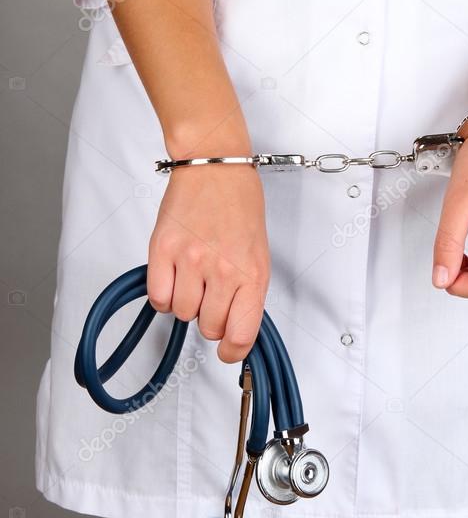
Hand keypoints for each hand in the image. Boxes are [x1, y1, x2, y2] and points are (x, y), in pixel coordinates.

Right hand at [147, 163, 269, 362]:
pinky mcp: (162, 250)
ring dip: (186, 303)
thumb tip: (237, 328)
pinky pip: (157, 298)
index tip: (228, 350)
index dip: (233, 350)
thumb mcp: (258, 255)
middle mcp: (223, 270)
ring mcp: (191, 260)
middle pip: (208, 327)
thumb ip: (248, 293)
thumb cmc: (239, 207)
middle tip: (212, 294)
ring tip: (194, 277)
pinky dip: (163, 294)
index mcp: (252, 274)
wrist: (215, 167)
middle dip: (210, 317)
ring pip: (182, 314)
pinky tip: (174, 276)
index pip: (241, 334)